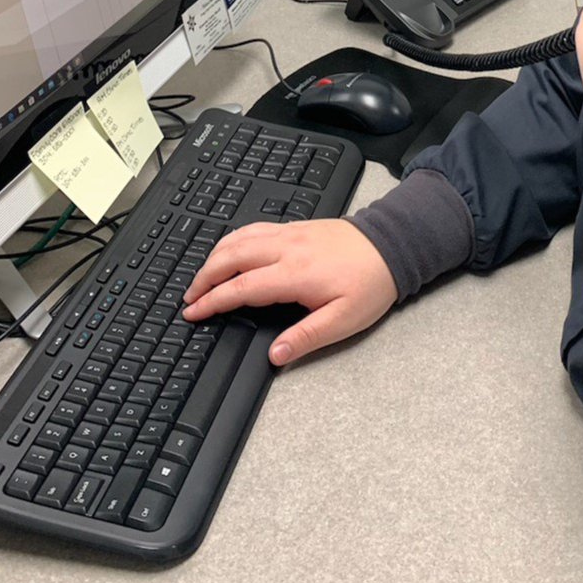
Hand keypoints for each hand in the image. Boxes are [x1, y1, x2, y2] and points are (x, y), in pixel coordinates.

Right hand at [182, 218, 396, 365]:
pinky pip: (255, 228)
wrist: (393, 245)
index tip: (193, 313)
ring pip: (240, 238)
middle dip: (203, 277)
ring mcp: (291, 234)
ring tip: (201, 276)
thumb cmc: (372, 283)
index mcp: (295, 274)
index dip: (212, 301)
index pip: (241, 288)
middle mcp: (287, 249)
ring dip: (215, 256)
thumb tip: (275, 355)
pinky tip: (230, 249)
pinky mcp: (297, 227)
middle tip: (189, 297)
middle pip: (231, 257)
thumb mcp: (344, 320)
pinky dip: (234, 239)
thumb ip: (305, 337)